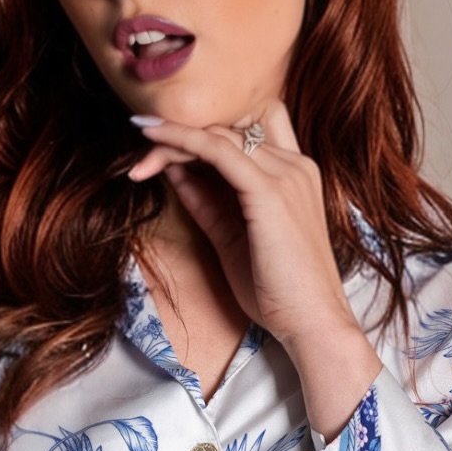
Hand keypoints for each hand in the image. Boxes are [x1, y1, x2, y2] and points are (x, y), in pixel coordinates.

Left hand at [127, 98, 358, 350]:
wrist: (311, 324)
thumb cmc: (277, 290)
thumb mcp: (232, 237)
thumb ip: (207, 202)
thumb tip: (174, 171)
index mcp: (293, 174)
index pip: (246, 130)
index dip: (205, 130)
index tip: (161, 142)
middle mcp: (295, 165)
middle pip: (229, 126)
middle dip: (183, 133)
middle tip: (142, 153)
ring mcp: (286, 174)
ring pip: (219, 134)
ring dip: (174, 138)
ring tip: (140, 158)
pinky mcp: (269, 191)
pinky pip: (217, 150)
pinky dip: (182, 142)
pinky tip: (153, 146)